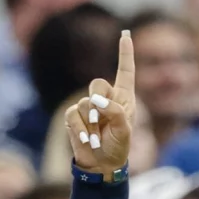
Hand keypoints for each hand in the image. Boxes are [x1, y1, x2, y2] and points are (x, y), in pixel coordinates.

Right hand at [64, 31, 136, 175]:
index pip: (125, 71)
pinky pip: (73, 114)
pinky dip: (80, 128)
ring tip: (97, 137)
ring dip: (92, 123)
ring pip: (84, 103)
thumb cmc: (118, 147)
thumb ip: (115, 111)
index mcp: (124, 98)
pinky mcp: (74, 117)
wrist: (101, 164)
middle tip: (102, 120)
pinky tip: (86, 140)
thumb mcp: (124, 130)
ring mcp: (88, 107)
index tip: (125, 35)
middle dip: (98, 100)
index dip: (125, 53)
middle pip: (97, 84)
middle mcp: (106, 98)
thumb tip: (95, 100)